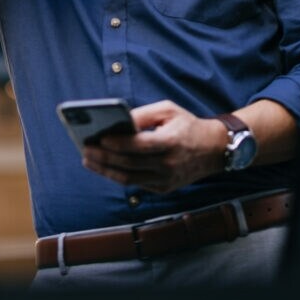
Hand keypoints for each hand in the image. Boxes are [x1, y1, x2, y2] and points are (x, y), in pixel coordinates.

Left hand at [81, 100, 225, 192]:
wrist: (213, 150)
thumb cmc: (187, 125)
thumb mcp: (168, 110)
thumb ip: (143, 114)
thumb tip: (119, 120)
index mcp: (171, 142)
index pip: (139, 146)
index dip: (118, 144)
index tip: (99, 138)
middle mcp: (168, 165)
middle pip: (130, 165)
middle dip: (105, 157)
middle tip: (85, 149)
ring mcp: (166, 181)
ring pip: (129, 179)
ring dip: (106, 170)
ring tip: (88, 160)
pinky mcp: (163, 189)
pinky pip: (136, 184)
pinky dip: (118, 175)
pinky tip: (104, 166)